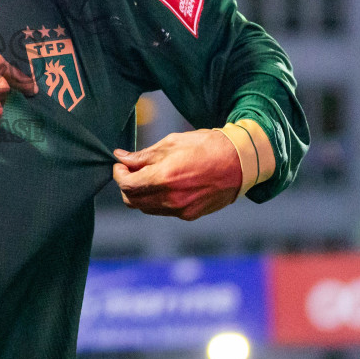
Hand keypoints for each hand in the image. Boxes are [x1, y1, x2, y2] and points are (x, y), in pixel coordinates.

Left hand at [112, 129, 241, 219]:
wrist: (240, 162)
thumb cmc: (207, 146)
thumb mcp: (172, 143)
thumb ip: (143, 155)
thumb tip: (121, 157)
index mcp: (165, 178)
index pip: (127, 185)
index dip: (118, 174)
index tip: (121, 165)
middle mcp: (171, 199)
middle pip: (132, 200)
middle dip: (126, 185)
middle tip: (131, 170)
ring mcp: (181, 210)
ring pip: (146, 208)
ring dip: (140, 194)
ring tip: (149, 176)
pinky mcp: (190, 215)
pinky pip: (163, 211)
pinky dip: (157, 199)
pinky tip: (165, 184)